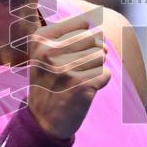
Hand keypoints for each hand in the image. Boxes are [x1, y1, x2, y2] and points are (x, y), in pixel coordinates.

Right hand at [27, 14, 110, 138]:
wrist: (43, 121)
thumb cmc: (50, 83)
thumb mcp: (45, 54)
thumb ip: (71, 37)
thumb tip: (104, 43)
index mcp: (40, 39)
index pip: (83, 25)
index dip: (85, 39)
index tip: (70, 54)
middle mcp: (50, 51)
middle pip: (94, 39)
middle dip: (92, 54)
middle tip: (74, 71)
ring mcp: (65, 68)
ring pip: (101, 56)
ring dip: (94, 68)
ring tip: (77, 80)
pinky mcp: (81, 85)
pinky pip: (105, 73)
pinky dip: (99, 83)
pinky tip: (82, 91)